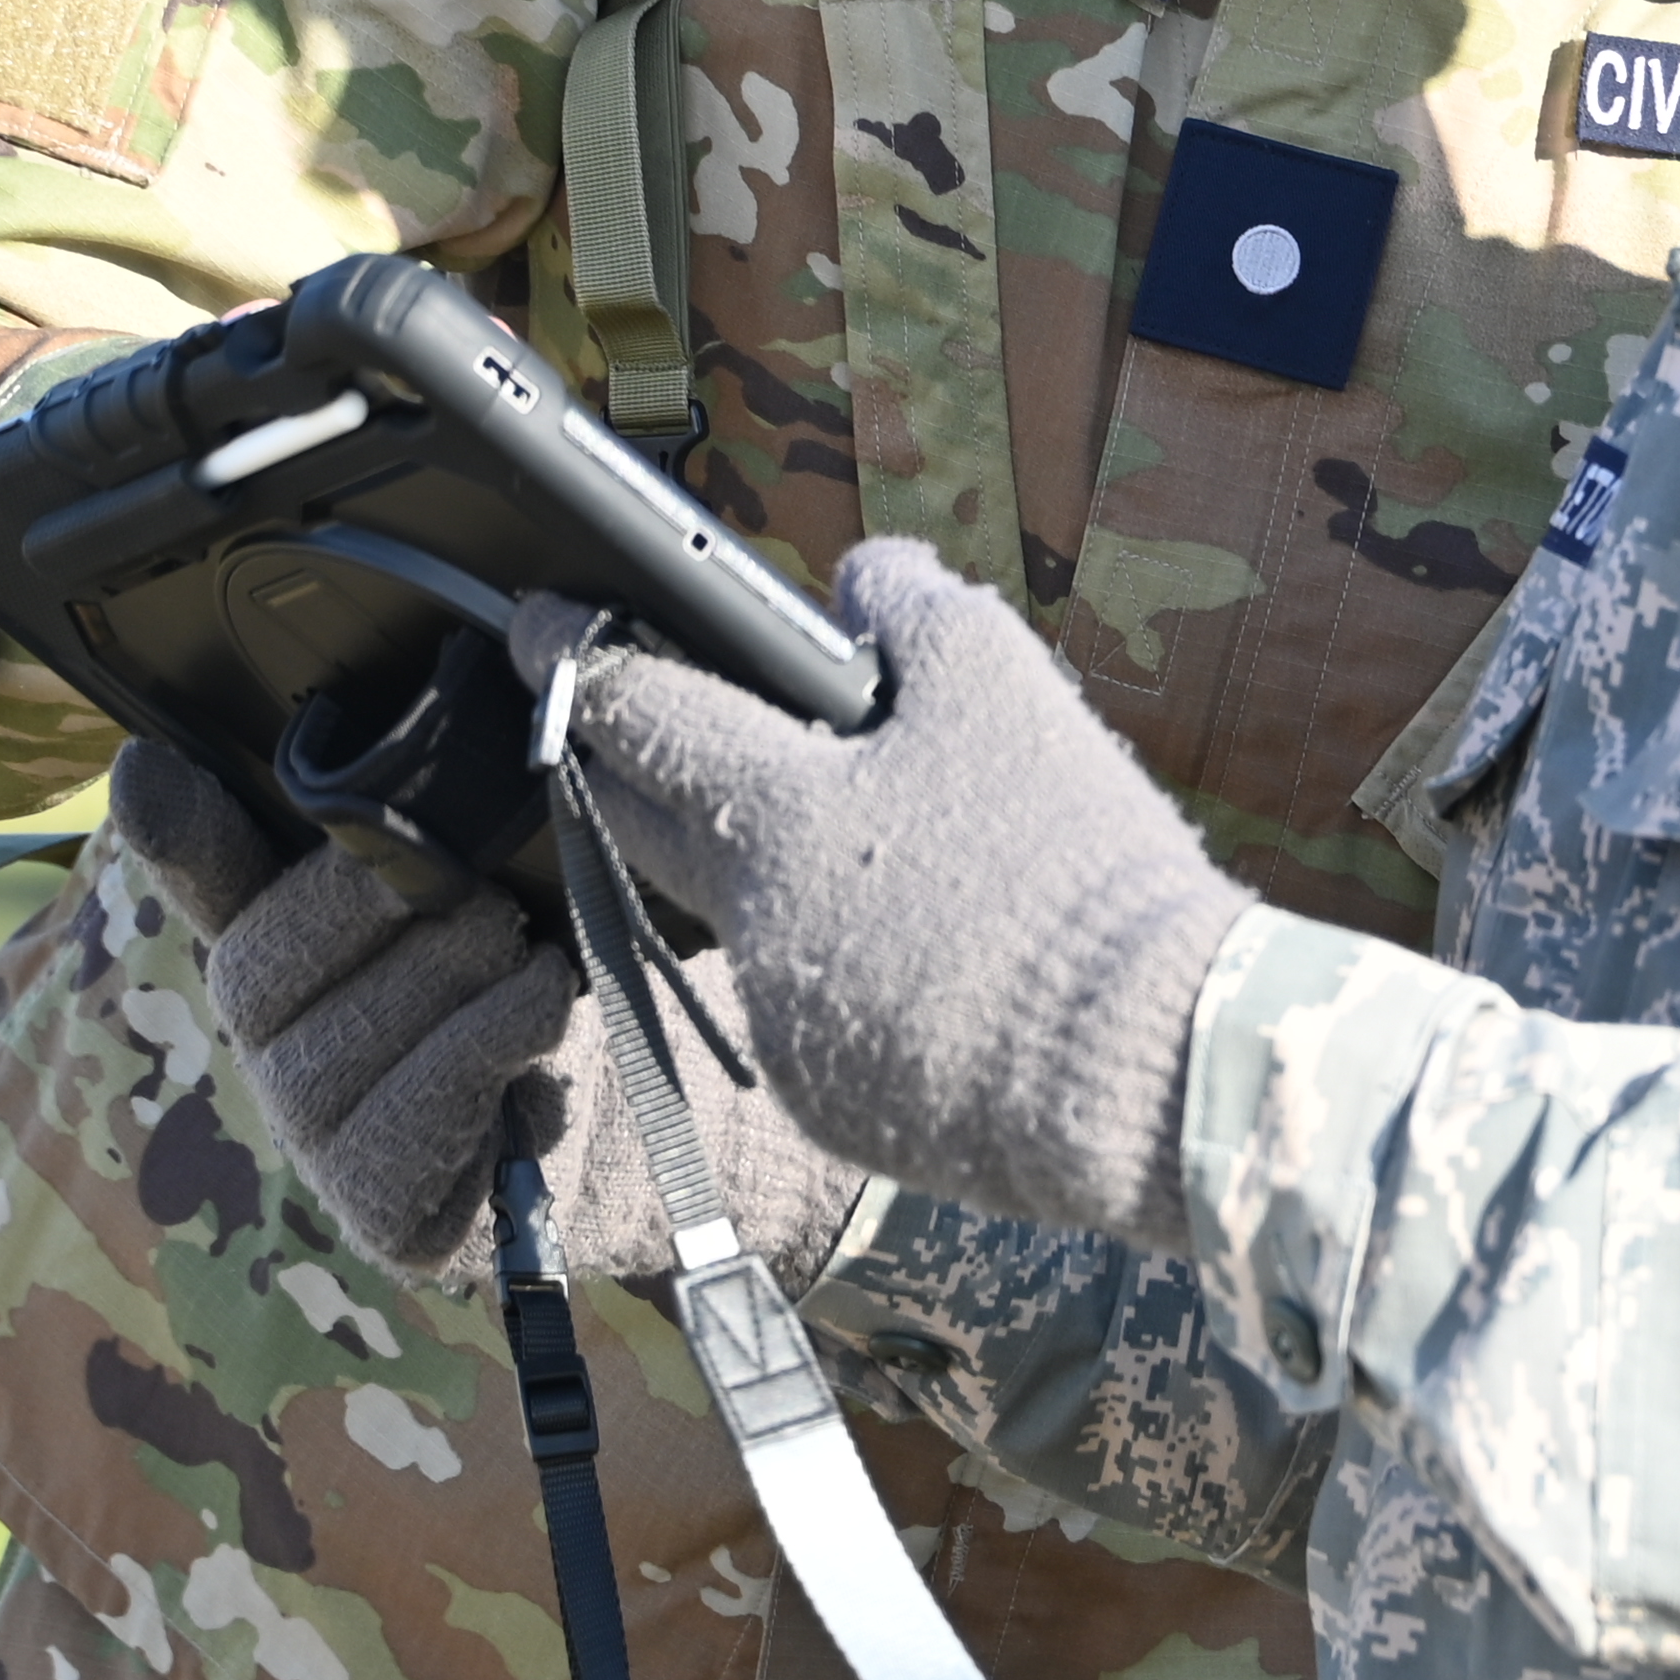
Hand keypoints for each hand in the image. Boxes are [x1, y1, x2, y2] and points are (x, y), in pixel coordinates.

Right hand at [121, 744, 857, 1287]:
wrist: (683, 1107)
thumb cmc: (572, 970)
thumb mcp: (506, 870)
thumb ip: (411, 808)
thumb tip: (358, 697)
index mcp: (292, 955)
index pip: (208, 891)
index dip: (179, 834)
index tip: (152, 763)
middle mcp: (283, 1055)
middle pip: (257, 974)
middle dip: (370, 914)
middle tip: (477, 892)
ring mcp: (323, 1146)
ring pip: (326, 1055)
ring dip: (442, 981)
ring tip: (526, 950)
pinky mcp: (385, 1216)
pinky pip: (392, 1130)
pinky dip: (475, 1052)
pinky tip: (540, 1010)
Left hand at [523, 540, 1250, 1252]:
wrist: (1142, 1066)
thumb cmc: (1070, 866)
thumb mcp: (1000, 688)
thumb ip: (914, 608)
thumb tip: (865, 573)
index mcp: (774, 816)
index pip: (642, 716)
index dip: (578, 658)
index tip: (537, 627)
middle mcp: (751, 928)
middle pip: (649, 830)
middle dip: (623, 769)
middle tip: (617, 723)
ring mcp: (786, 1029)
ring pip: (749, 931)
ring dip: (771, 881)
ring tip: (854, 845)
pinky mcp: (839, 1106)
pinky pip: (822, 1022)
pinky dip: (854, 979)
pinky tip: (928, 958)